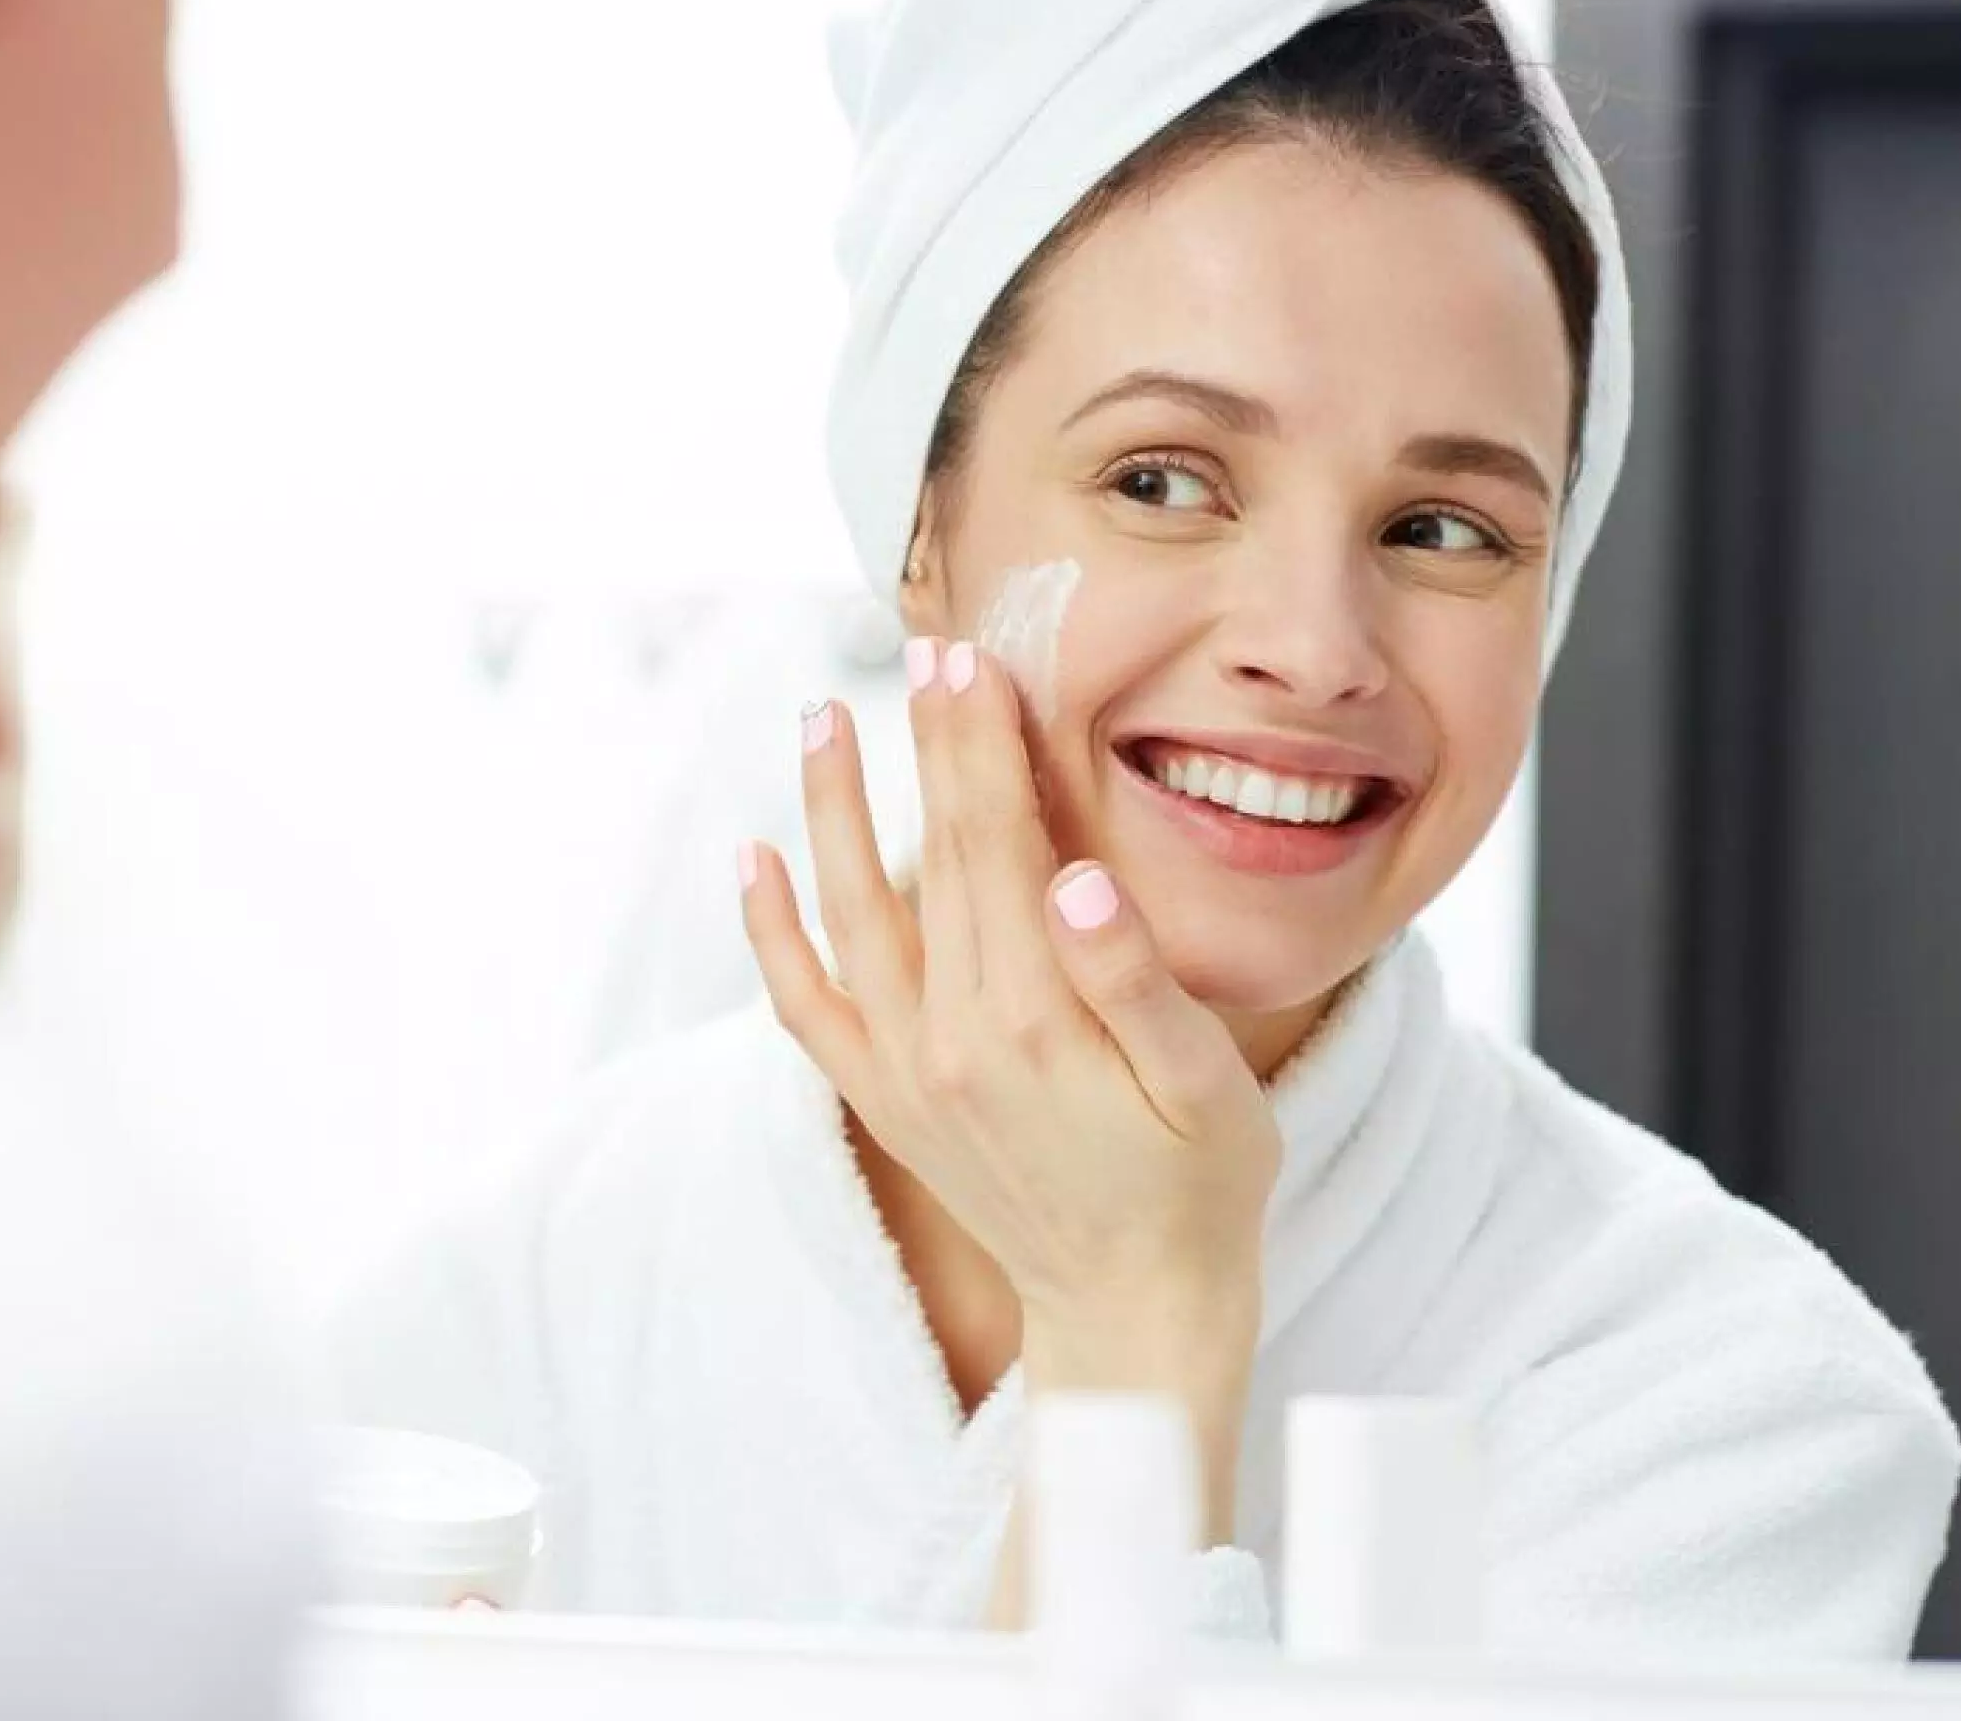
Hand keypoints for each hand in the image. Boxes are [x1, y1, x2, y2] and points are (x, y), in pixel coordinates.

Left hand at [738, 636, 1280, 1392]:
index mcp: (1033, 1019)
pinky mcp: (882, 1100)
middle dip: (926, 746)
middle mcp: (949, 1038)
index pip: (997, 845)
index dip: (983, 747)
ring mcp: (903, 1071)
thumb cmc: (1198, 1188)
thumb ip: (1135, 980)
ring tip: (820, 718)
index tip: (973, 661)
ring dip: (829, 810)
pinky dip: (771, 931)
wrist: (1132, 1312)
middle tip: (923, 649)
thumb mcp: (1205, 1088)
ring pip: (849, 913)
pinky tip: (755, 859)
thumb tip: (1073, 880)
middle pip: (931, 858)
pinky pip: (804, 1004)